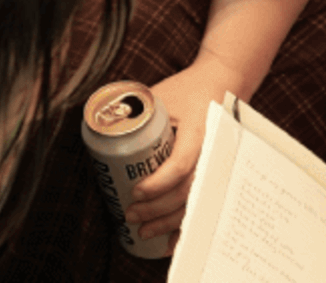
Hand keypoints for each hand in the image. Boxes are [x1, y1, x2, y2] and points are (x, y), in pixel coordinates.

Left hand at [126, 57, 256, 241]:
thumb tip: (101, 125)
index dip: (157, 183)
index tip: (135, 192)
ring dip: (168, 222)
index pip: (180, 164)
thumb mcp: (161, 94)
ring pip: (195, 202)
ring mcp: (217, 165)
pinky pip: (203, 205)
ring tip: (143, 231)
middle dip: (157, 209)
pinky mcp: (216, 174)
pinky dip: (187, 226)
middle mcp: (213, 152)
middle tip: (130, 215)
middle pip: (187, 190)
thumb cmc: (188, 89)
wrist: (224, 83)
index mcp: (200, 131)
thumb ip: (134, 108)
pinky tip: (171, 242)